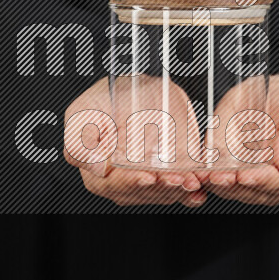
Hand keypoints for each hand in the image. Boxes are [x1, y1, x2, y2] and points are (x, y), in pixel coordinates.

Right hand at [63, 77, 206, 207]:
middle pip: (141, 193)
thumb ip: (79, 141)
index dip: (130, 183)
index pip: (112, 185)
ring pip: (162, 194)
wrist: (139, 86)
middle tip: (176, 179)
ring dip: (178, 191)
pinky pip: (180, 191)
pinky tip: (199, 189)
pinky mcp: (169, 175)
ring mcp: (148, 178)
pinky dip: (191, 194)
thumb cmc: (109, 97)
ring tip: (191, 181)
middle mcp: (123, 178)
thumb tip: (96, 167)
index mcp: (98, 168)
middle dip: (161, 189)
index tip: (146, 177)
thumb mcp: (84, 112)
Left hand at [206, 74, 278, 206]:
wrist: (272, 92)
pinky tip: (201, 173)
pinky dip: (210, 179)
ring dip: (221, 186)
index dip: (264, 181)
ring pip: (237, 191)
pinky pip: (222, 181)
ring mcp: (255, 179)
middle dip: (237, 186)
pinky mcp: (234, 173)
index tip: (246, 175)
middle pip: (258, 192)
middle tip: (221, 177)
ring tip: (209, 175)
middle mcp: (278, 180)